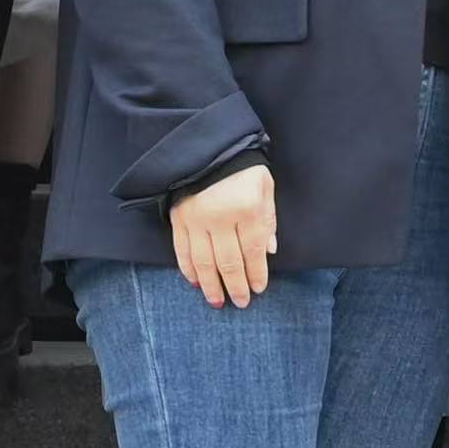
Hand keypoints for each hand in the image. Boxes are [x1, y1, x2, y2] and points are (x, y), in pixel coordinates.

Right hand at [167, 161, 278, 307]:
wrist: (209, 145)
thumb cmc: (243, 166)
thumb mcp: (265, 187)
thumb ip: (268, 219)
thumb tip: (269, 252)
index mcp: (247, 209)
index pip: (254, 251)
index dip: (257, 274)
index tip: (259, 288)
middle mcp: (220, 218)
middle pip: (229, 262)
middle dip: (236, 286)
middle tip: (241, 303)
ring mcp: (196, 219)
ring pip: (204, 262)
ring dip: (212, 286)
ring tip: (218, 302)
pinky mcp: (179, 218)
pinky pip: (182, 251)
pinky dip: (189, 270)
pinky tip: (196, 282)